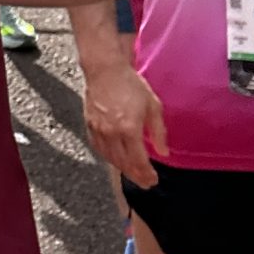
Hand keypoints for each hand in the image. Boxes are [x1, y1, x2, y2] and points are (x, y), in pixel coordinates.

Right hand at [81, 58, 167, 186]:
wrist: (105, 70)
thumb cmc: (131, 85)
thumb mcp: (153, 105)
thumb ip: (158, 132)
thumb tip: (163, 152)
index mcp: (129, 128)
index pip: (139, 161)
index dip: (147, 174)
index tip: (153, 180)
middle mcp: (112, 133)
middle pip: (124, 164)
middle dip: (136, 176)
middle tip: (145, 183)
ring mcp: (99, 130)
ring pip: (110, 159)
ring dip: (122, 169)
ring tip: (133, 174)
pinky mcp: (89, 126)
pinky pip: (99, 149)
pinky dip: (108, 158)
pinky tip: (116, 160)